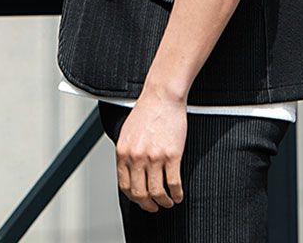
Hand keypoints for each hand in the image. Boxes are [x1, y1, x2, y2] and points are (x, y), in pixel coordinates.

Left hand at [114, 88, 186, 211]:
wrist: (162, 95)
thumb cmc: (147, 110)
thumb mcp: (128, 132)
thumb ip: (127, 153)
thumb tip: (130, 173)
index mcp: (123, 152)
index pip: (125, 186)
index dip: (134, 197)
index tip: (141, 200)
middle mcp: (137, 157)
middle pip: (140, 193)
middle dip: (148, 205)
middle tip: (154, 207)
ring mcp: (154, 157)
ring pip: (157, 192)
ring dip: (164, 202)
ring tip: (168, 201)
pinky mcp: (172, 155)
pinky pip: (174, 183)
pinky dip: (176, 193)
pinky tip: (178, 194)